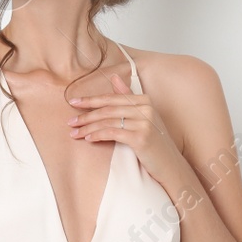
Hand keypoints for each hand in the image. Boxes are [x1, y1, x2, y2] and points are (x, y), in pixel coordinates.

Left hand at [67, 72, 185, 181]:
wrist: (170, 165)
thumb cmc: (154, 141)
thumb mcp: (142, 117)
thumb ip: (127, 97)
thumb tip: (114, 76)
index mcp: (144, 100)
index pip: (111, 98)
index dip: (90, 100)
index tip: (73, 102)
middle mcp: (146, 108)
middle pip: (108, 109)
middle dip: (86, 115)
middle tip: (70, 122)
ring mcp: (144, 122)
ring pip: (108, 122)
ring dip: (88, 128)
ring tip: (75, 133)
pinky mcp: (141, 137)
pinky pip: (113, 133)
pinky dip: (98, 135)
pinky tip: (88, 139)